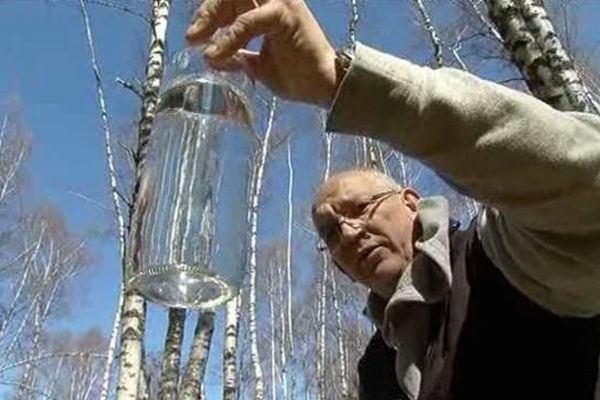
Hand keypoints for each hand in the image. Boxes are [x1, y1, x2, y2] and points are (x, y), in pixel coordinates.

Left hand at [186, 0, 338, 106]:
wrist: (323, 86)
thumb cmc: (296, 75)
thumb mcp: (257, 64)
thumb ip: (237, 55)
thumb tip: (211, 57)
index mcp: (267, 6)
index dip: (209, 14)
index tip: (194, 36)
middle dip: (207, 12)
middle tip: (192, 37)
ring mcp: (280, 2)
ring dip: (213, 18)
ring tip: (198, 41)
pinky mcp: (283, 14)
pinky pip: (246, 22)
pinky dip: (229, 38)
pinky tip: (217, 55)